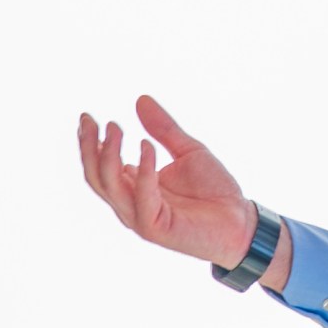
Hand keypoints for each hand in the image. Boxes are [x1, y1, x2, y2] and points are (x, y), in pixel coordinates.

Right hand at [76, 96, 258, 268]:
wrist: (241, 221)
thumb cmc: (215, 190)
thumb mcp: (188, 150)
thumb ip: (164, 128)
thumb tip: (141, 99)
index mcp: (134, 187)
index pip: (100, 166)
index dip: (89, 142)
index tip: (86, 116)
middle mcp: (131, 204)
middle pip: (96, 176)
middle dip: (88, 147)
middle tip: (90, 120)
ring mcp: (140, 218)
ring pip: (110, 187)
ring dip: (108, 155)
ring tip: (115, 127)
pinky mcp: (155, 228)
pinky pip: (142, 196)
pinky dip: (143, 170)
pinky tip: (147, 145)